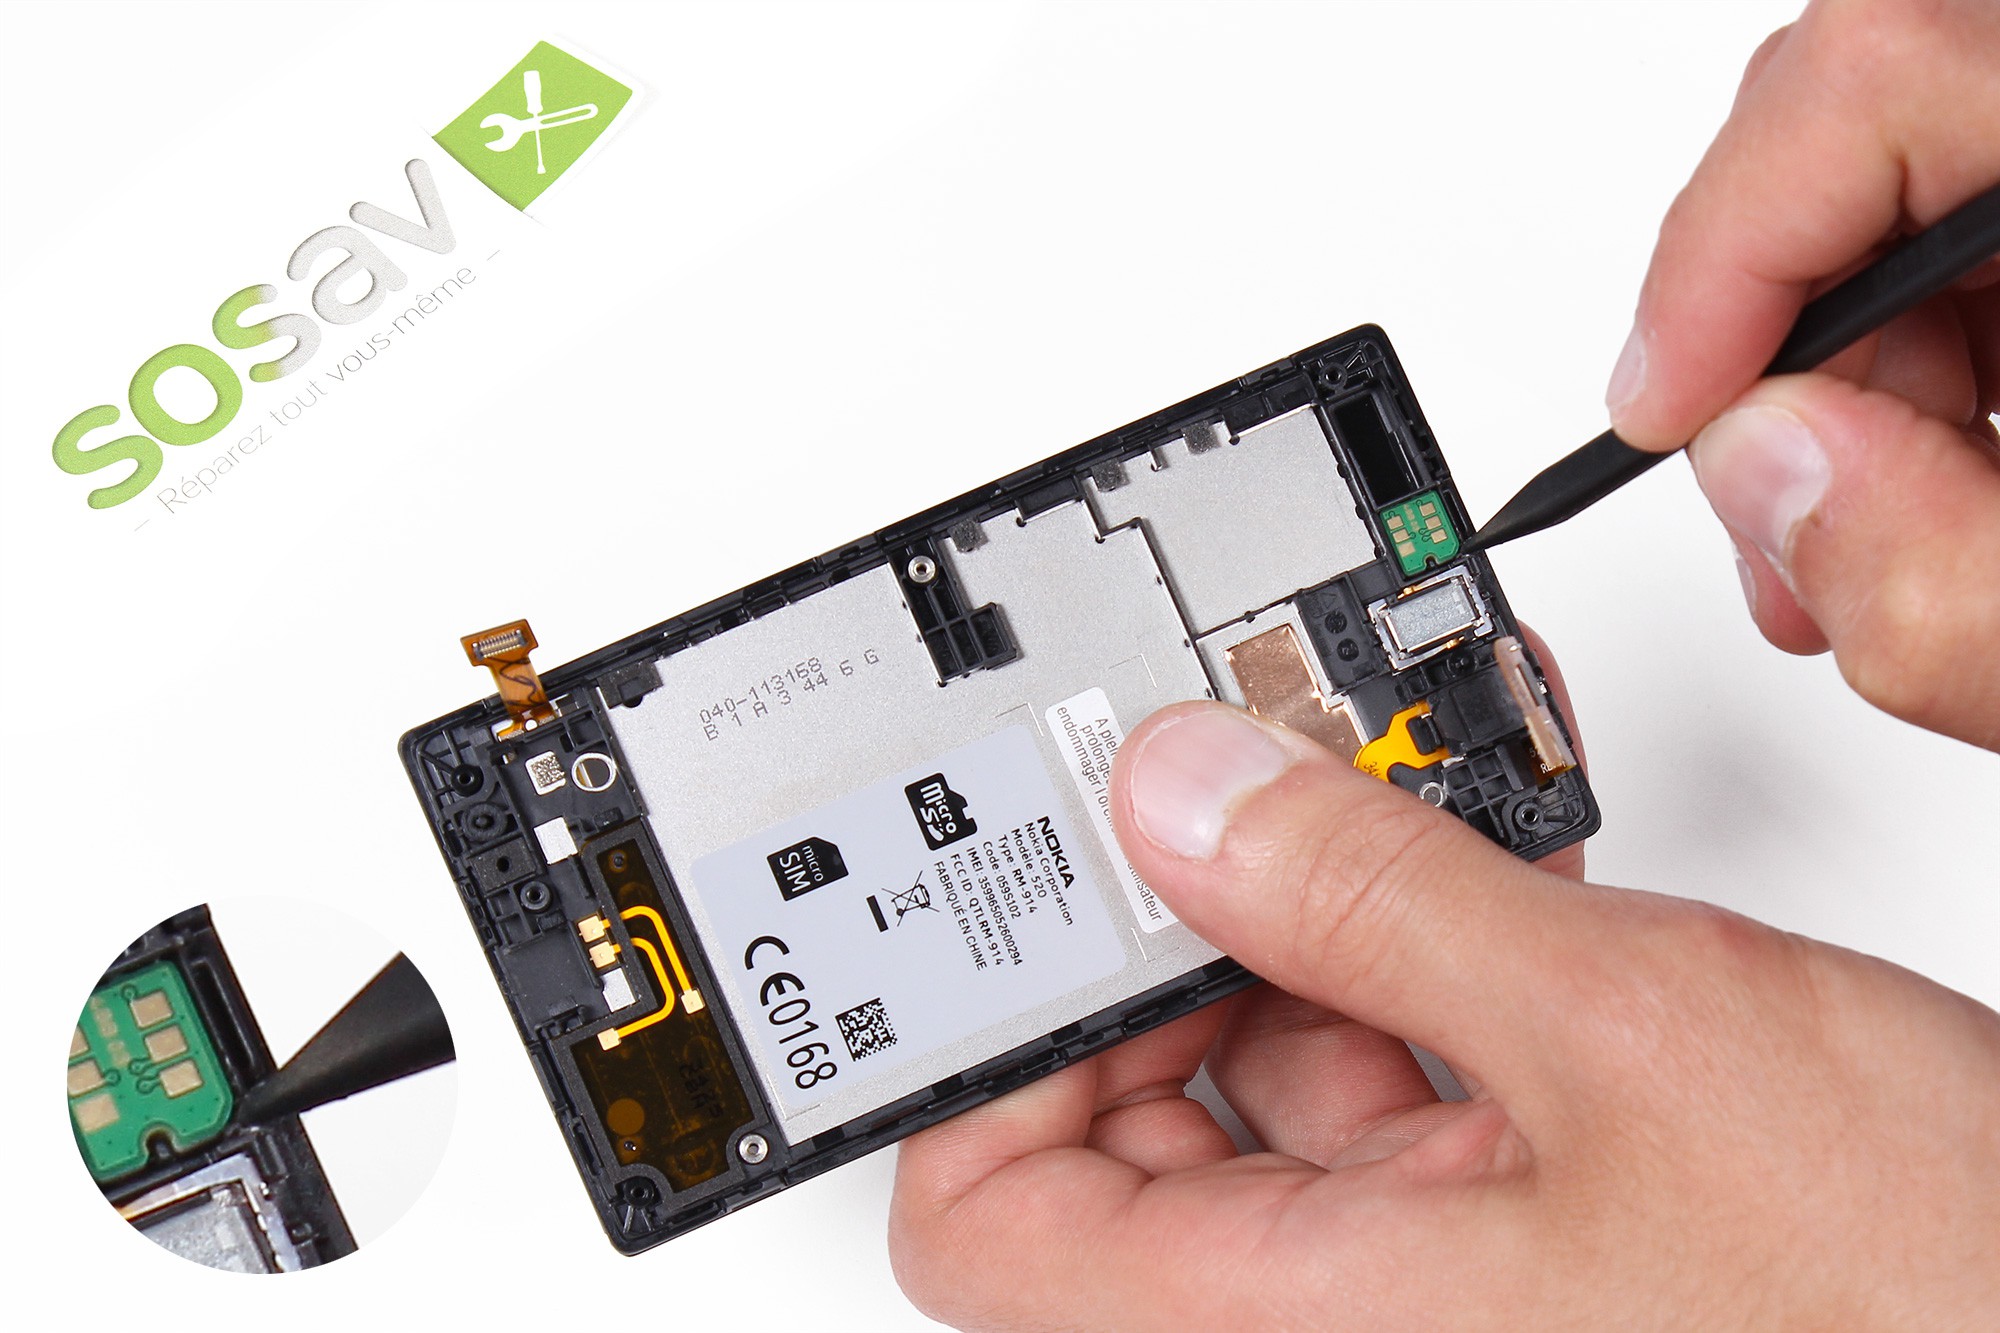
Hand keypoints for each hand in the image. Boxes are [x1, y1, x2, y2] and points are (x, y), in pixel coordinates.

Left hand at [890, 690, 1999, 1328]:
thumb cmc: (1912, 1296)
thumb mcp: (1615, 1028)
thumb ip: (1367, 898)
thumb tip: (1186, 799)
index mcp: (1300, 1329)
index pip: (987, 1227)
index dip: (982, 1056)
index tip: (1050, 907)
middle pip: (1125, 1142)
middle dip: (1176, 954)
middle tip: (1221, 805)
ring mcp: (1433, 1298)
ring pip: (1281, 1101)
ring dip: (1313, 937)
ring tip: (1367, 794)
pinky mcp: (1526, 1255)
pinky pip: (1405, 1102)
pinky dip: (1417, 977)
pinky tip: (1475, 864)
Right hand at [1606, 0, 1999, 749]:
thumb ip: (1946, 582)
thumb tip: (1770, 472)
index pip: (1867, 83)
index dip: (1718, 253)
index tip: (1665, 412)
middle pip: (1874, 131)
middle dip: (1784, 347)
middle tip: (1777, 520)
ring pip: (1914, 183)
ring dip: (1852, 373)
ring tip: (1861, 545)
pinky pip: (1976, 226)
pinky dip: (1932, 364)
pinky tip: (1942, 492)